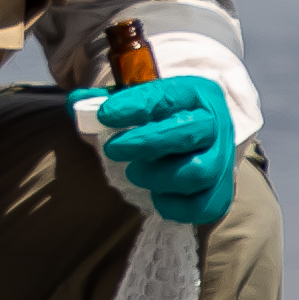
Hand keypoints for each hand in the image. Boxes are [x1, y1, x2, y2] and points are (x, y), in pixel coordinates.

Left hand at [81, 73, 240, 229]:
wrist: (193, 139)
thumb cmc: (159, 118)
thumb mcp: (135, 101)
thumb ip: (102, 102)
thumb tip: (76, 105)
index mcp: (195, 92)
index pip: (168, 95)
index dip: (135, 105)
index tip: (105, 115)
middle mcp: (217, 124)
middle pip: (187, 133)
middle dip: (145, 142)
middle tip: (114, 150)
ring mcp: (222, 160)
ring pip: (198, 172)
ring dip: (158, 176)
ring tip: (136, 173)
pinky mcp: (220, 191)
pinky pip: (205, 207)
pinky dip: (175, 206)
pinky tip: (156, 195)